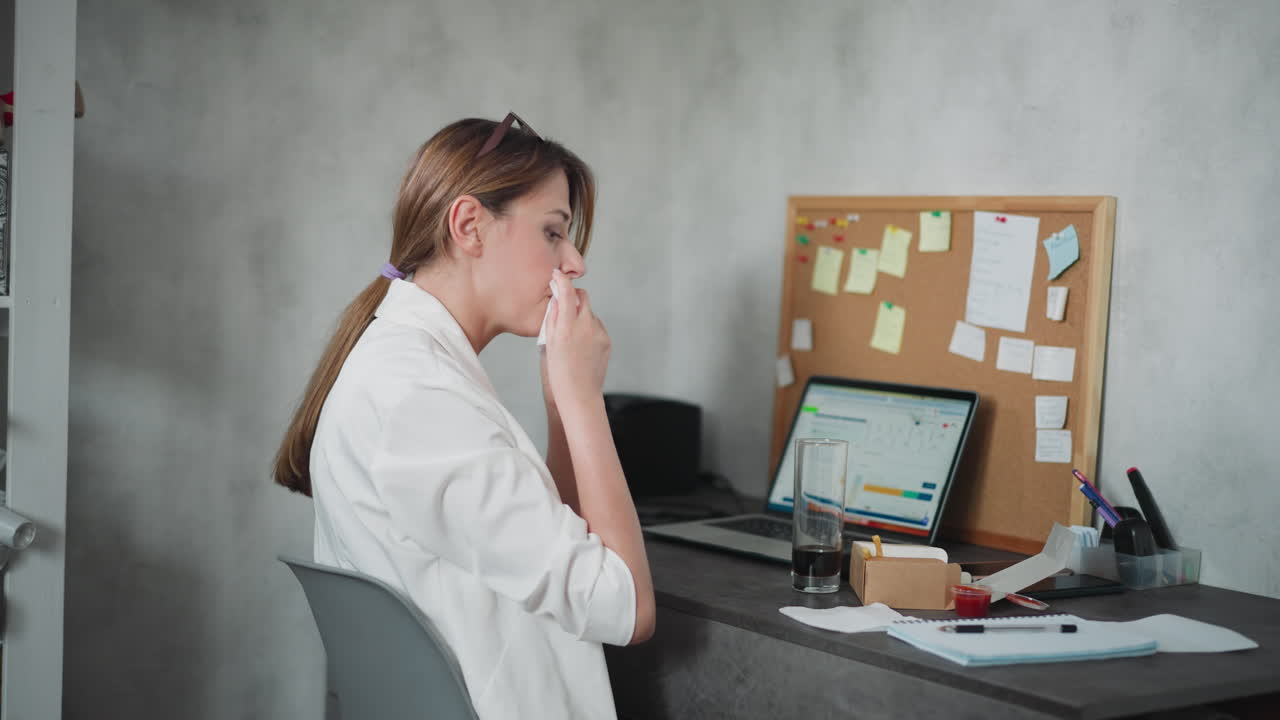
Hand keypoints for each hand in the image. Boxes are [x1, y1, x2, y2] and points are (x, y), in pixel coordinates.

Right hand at [542, 270, 609, 408]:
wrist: (579, 395)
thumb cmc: (559, 375)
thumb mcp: (548, 345)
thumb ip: (552, 320)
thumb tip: (556, 301)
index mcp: (566, 328)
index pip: (566, 293)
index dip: (561, 280)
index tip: (557, 276)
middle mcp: (585, 327)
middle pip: (583, 297)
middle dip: (574, 297)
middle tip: (564, 306)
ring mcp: (599, 333)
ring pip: (590, 313)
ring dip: (581, 316)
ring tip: (572, 336)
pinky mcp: (607, 340)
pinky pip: (597, 326)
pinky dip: (589, 329)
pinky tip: (582, 345)